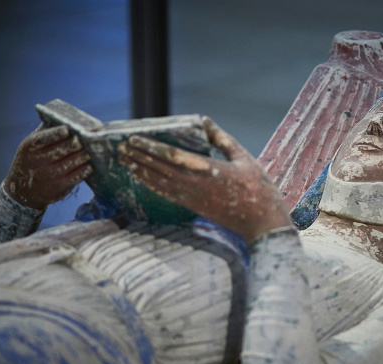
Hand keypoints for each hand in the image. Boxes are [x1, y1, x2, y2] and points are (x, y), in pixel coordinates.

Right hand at [4, 124, 92, 209]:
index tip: (68, 129)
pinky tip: (91, 165)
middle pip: (61, 150)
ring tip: (92, 151)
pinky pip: (75, 177)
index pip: (43, 138)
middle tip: (88, 139)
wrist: (24, 191)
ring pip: (70, 163)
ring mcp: (48, 175)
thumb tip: (64, 117)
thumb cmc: (32, 161)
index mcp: (30, 147)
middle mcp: (38, 161)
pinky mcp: (58, 187)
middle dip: (76, 144)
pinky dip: (85, 170)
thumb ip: (45, 132)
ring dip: (83, 156)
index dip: (56, 133)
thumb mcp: (31, 146)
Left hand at [117, 117, 292, 240]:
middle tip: (121, 148)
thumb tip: (205, 122)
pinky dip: (153, 186)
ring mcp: (194, 198)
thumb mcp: (244, 158)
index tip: (135, 139)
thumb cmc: (258, 188)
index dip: (151, 147)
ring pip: (160, 183)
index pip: (171, 156)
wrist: (262, 222)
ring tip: (125, 161)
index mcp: (208, 170)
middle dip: (139, 157)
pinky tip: (143, 180)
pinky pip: (168, 194)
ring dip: (141, 171)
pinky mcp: (195, 207)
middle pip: (160, 169)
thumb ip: (223, 140)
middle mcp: (196, 185)